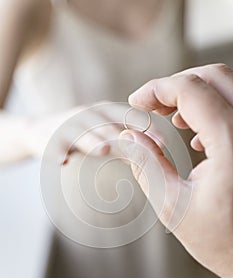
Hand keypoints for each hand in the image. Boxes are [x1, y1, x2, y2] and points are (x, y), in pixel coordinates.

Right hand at [26, 102, 161, 163]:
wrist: (38, 132)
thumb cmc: (82, 135)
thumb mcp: (105, 134)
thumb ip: (127, 142)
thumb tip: (156, 153)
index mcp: (106, 112)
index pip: (131, 117)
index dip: (148, 128)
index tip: (164, 143)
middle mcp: (89, 115)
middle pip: (108, 124)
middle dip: (125, 135)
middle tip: (143, 148)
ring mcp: (68, 125)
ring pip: (82, 133)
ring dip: (93, 140)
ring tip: (104, 149)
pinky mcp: (49, 138)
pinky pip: (53, 145)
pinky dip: (57, 152)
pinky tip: (62, 161)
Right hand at [119, 64, 232, 277]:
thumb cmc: (221, 240)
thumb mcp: (172, 205)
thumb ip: (146, 165)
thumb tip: (130, 136)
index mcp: (232, 146)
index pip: (192, 90)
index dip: (157, 89)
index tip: (136, 102)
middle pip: (215, 76)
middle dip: (176, 85)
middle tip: (152, 106)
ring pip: (228, 86)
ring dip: (195, 94)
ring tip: (171, 119)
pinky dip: (213, 109)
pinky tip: (197, 137)